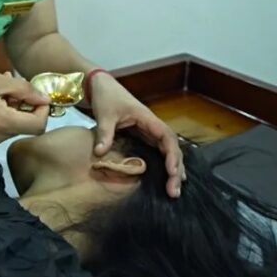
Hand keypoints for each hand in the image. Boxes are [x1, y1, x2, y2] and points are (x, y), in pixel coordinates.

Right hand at [0, 68, 50, 147]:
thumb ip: (25, 89)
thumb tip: (45, 99)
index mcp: (2, 123)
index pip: (38, 126)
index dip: (42, 110)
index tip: (36, 96)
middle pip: (24, 126)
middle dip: (24, 106)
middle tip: (13, 86)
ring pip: (12, 127)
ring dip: (12, 108)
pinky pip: (0, 129)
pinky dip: (1, 115)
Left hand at [89, 73, 185, 197]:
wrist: (100, 86)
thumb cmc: (106, 97)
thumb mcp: (104, 114)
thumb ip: (105, 133)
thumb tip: (100, 153)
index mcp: (148, 118)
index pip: (167, 137)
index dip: (172, 154)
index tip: (172, 172)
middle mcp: (152, 126)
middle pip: (172, 147)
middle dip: (176, 168)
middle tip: (174, 191)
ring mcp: (148, 131)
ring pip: (167, 150)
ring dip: (173, 168)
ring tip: (174, 190)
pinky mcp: (142, 136)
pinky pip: (157, 151)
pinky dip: (164, 164)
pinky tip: (167, 178)